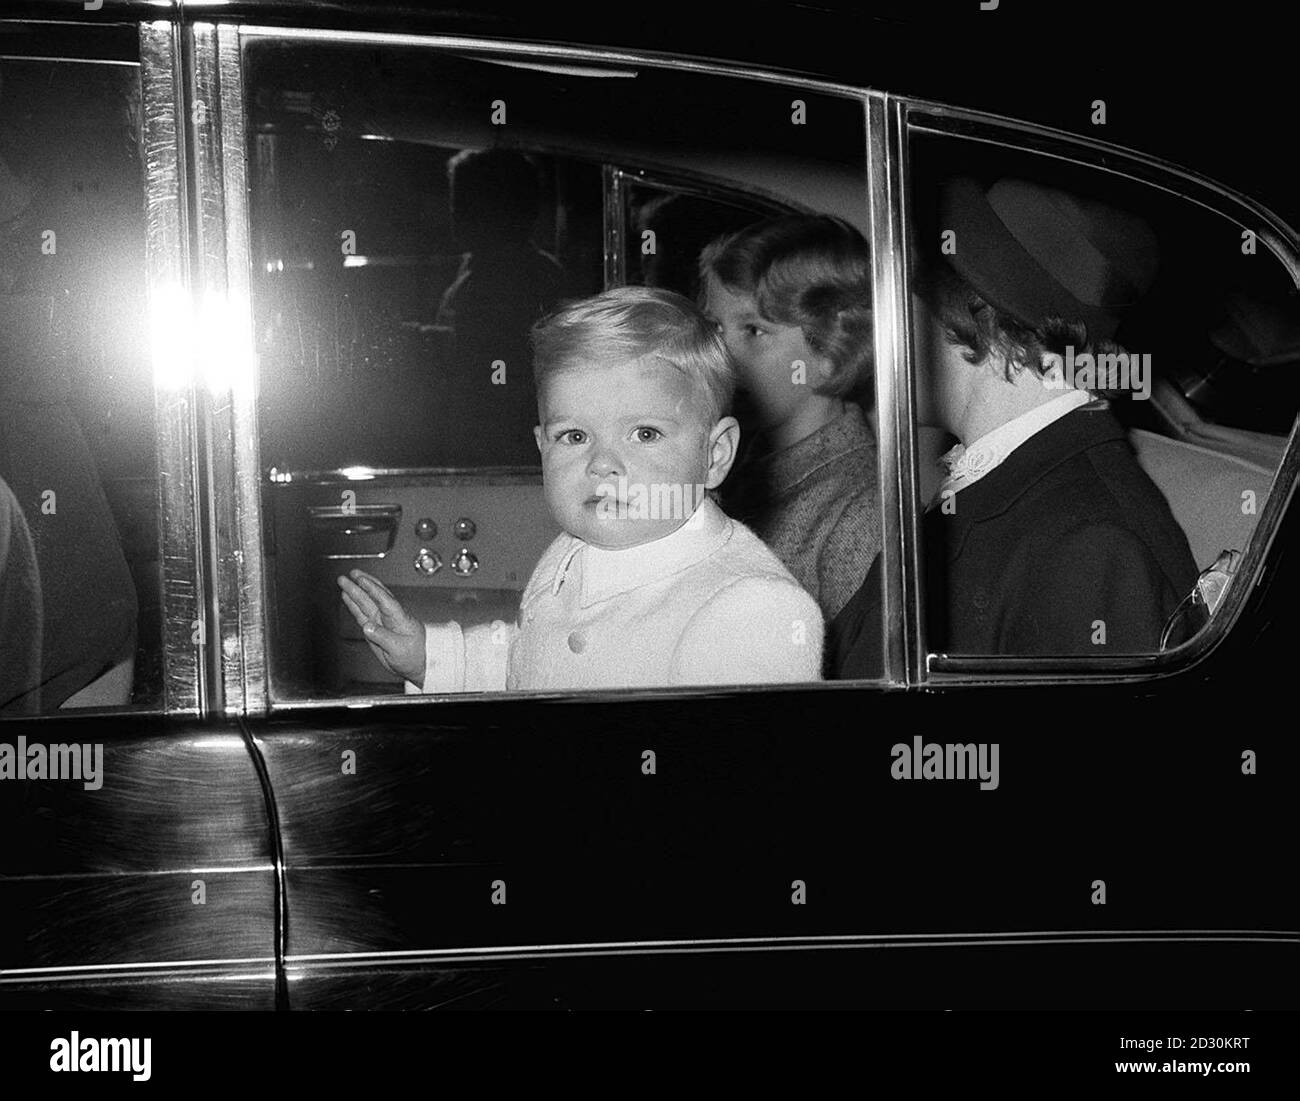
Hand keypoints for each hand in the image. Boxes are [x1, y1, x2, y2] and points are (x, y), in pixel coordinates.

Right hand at [337, 569, 426, 684]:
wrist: (416, 666)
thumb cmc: (413, 657)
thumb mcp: (399, 649)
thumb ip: (382, 637)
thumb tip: (367, 627)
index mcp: (399, 619)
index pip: (385, 600)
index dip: (373, 589)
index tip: (362, 580)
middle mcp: (389, 617)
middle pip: (374, 597)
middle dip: (362, 584)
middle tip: (351, 573)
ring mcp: (381, 622)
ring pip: (366, 603)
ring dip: (355, 591)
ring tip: (345, 581)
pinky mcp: (374, 629)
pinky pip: (361, 613)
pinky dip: (353, 604)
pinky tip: (347, 597)